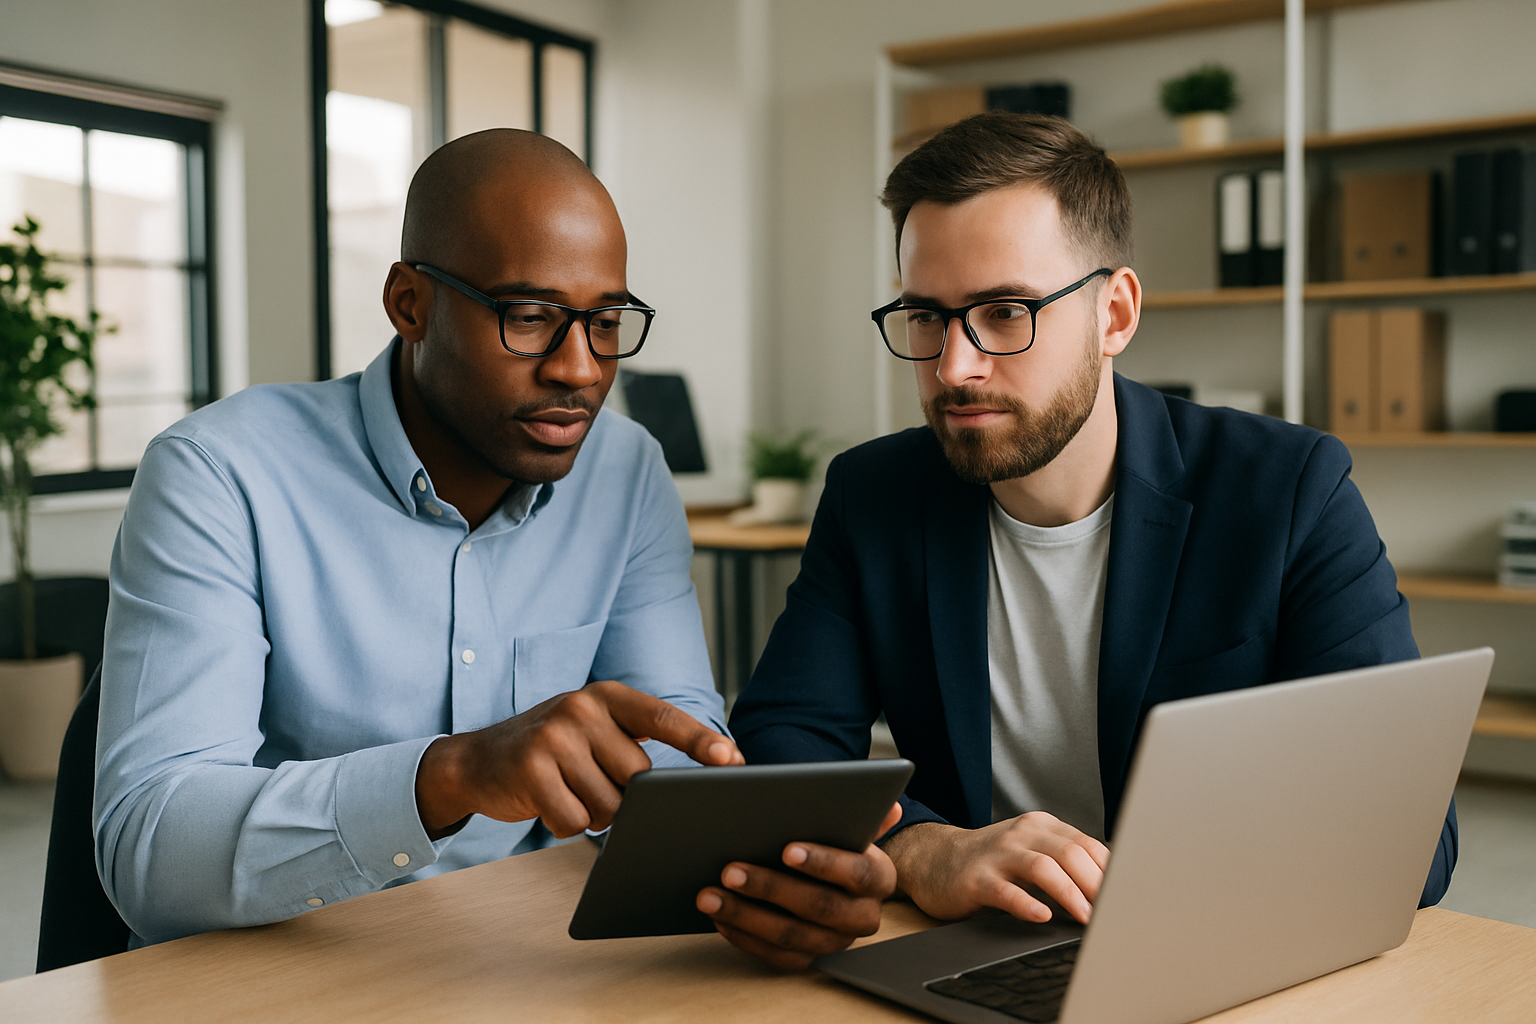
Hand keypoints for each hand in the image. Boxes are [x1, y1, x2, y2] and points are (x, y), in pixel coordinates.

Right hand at [414, 679, 740, 837]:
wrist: (475, 760)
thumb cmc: (550, 750)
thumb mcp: (591, 730)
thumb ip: (632, 745)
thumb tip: (683, 787)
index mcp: (606, 696)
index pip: (663, 718)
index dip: (700, 740)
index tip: (732, 760)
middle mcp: (581, 709)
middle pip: (638, 778)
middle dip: (626, 799)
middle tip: (595, 787)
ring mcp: (554, 738)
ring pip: (608, 806)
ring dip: (594, 814)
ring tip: (569, 792)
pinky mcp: (530, 771)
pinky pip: (574, 821)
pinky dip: (566, 824)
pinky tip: (547, 803)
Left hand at [696, 802, 901, 969]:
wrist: (828, 879)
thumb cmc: (832, 842)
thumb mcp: (847, 824)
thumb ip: (861, 814)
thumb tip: (888, 805)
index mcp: (879, 878)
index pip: (857, 873)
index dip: (823, 862)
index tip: (786, 849)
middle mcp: (863, 917)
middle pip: (818, 907)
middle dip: (770, 887)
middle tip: (730, 870)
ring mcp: (835, 943)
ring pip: (791, 935)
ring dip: (745, 914)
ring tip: (710, 894)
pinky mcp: (808, 960)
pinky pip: (775, 956)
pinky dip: (743, 936)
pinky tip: (719, 915)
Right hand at [881, 813, 1108, 924]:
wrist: (935, 859)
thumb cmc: (992, 862)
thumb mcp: (1030, 852)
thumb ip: (1064, 863)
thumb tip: (1109, 891)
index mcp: (1041, 826)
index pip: (1087, 844)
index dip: (1109, 872)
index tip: (1125, 897)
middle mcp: (1021, 834)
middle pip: (1070, 853)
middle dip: (1096, 884)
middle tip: (1112, 912)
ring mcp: (997, 854)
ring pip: (1043, 867)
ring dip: (1070, 894)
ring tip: (1086, 918)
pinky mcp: (976, 878)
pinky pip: (1006, 891)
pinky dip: (1027, 904)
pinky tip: (1041, 916)